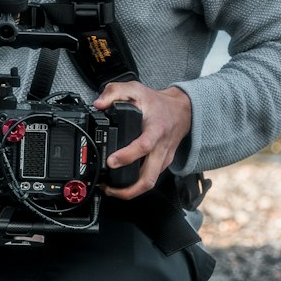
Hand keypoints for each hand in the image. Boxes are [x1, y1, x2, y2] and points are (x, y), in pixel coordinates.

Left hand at [94, 80, 192, 201]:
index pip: (144, 146)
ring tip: (110, 190)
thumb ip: (115, 92)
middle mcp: (161, 148)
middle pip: (149, 178)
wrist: (182, 111)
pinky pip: (150, 179)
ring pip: (149, 183)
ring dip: (130, 191)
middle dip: (128, 189)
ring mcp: (163, 159)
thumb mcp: (136, 89)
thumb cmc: (159, 104)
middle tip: (108, 188)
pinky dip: (135, 186)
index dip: (127, 156)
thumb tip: (98, 104)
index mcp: (155, 130)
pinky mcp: (162, 164)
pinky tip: (121, 184)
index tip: (111, 161)